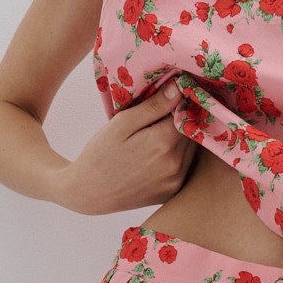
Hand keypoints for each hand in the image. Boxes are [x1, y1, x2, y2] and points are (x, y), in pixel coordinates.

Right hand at [54, 83, 197, 214]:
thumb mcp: (121, 123)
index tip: (166, 99)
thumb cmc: (101, 154)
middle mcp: (175, 163)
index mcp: (162, 142)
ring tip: (155, 136)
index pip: (186, 112)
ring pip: (191, 148)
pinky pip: (187, 166)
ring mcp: (176, 180)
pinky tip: (158, 154)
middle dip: (179, 121)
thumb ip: (152, 106)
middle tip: (158, 118)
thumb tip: (178, 88)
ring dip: (181, 138)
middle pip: (191, 131)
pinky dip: (179, 156)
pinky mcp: (174, 191)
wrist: (90, 193)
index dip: (178, 102)